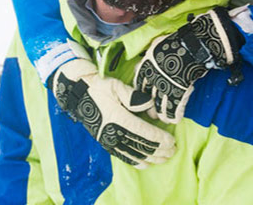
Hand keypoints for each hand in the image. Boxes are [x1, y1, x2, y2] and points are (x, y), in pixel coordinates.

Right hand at [50, 57, 175, 168]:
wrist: (78, 95)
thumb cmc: (100, 88)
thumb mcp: (118, 87)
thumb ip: (136, 98)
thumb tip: (151, 109)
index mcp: (117, 119)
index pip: (144, 133)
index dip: (160, 139)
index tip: (172, 141)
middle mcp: (112, 133)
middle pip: (141, 146)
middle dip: (159, 150)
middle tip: (173, 150)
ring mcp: (107, 140)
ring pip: (133, 154)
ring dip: (151, 158)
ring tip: (164, 158)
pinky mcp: (104, 143)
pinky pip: (122, 156)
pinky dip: (135, 162)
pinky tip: (145, 164)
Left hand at [134, 7, 244, 123]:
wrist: (192, 46)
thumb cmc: (177, 42)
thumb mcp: (158, 44)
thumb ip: (151, 53)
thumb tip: (147, 56)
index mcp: (146, 66)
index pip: (139, 83)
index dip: (141, 92)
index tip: (144, 97)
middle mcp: (153, 78)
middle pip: (147, 97)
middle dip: (149, 106)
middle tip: (151, 113)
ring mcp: (165, 86)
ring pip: (160, 104)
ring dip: (161, 113)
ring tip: (162, 119)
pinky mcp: (179, 92)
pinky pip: (175, 107)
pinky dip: (174, 114)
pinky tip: (174, 120)